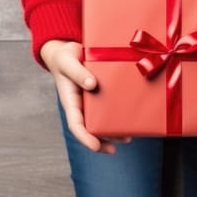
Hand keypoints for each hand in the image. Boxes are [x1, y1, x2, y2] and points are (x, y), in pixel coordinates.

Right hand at [41, 39, 131, 153]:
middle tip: (117, 146)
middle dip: (103, 140)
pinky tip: (131, 117)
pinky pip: (111, 106)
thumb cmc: (64, 57)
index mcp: (70, 101)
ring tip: (128, 137)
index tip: (95, 146)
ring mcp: (92, 100)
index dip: (85, 137)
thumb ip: (77, 72)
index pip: (75, 124)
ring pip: (103, 120)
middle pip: (91, 128)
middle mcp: (82, 105)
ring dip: (114, 131)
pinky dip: (119, 113)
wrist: (70, 49)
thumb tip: (91, 84)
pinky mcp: (103, 93)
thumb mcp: (67, 62)